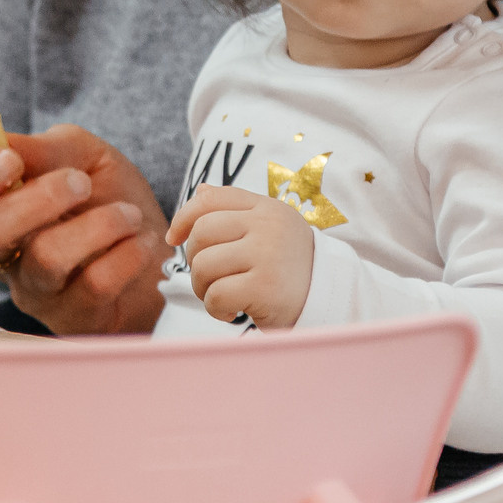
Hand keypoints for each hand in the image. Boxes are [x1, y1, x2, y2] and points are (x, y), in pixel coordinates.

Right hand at [0, 123, 166, 333]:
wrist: (165, 249)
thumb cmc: (110, 198)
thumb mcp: (82, 155)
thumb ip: (43, 147)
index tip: (9, 161)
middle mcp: (4, 255)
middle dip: (39, 197)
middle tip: (81, 183)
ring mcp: (37, 292)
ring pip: (46, 258)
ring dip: (98, 224)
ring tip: (128, 214)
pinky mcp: (75, 318)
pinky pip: (94, 283)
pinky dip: (126, 253)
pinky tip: (139, 243)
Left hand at [164, 186, 316, 328]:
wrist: (327, 301)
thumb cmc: (289, 268)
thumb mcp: (268, 230)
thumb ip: (236, 210)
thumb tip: (199, 190)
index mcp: (267, 208)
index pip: (212, 199)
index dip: (184, 217)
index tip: (175, 238)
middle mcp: (268, 225)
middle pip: (202, 233)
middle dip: (194, 260)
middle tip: (210, 279)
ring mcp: (267, 254)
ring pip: (204, 265)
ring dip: (203, 288)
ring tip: (221, 296)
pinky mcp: (264, 287)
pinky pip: (216, 295)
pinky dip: (216, 309)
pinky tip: (233, 311)